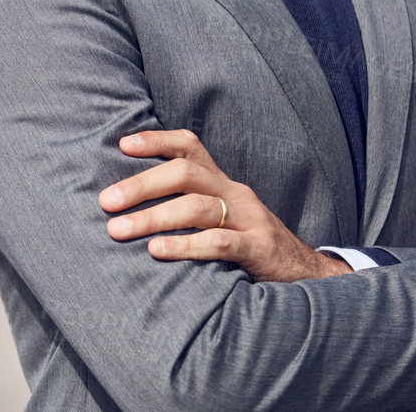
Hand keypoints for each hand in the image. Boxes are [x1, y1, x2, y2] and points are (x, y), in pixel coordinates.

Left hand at [99, 129, 350, 281]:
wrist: (308, 274)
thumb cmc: (249, 245)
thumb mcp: (222, 217)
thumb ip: (187, 206)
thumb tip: (130, 204)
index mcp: (222, 183)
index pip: (189, 147)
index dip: (156, 140)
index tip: (122, 144)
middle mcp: (235, 194)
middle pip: (185, 174)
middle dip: (141, 185)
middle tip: (107, 201)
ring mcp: (250, 219)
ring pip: (196, 207)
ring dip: (153, 217)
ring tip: (119, 230)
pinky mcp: (259, 249)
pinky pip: (219, 242)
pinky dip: (185, 245)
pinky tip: (157, 251)